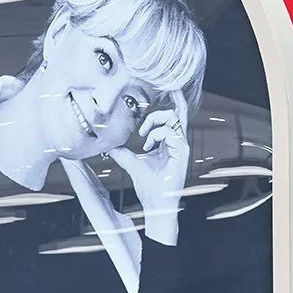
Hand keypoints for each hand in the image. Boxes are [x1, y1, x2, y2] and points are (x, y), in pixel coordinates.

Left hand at [110, 107, 187, 246]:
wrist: (156, 204)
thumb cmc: (149, 187)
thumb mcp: (132, 165)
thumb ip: (123, 154)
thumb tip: (110, 146)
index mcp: (170, 142)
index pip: (175, 116)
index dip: (173, 100)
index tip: (168, 88)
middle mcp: (178, 142)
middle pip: (177, 113)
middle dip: (160, 111)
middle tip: (142, 128)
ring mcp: (182, 147)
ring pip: (174, 120)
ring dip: (155, 124)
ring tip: (143, 138)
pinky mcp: (182, 153)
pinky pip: (172, 133)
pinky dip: (157, 134)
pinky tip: (147, 146)